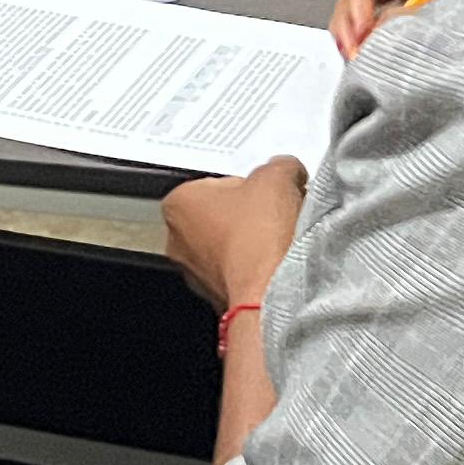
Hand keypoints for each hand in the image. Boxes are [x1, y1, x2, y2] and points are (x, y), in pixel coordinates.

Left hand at [162, 157, 307, 313]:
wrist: (271, 293)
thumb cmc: (259, 237)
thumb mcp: (277, 177)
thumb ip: (279, 166)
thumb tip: (286, 170)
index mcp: (178, 203)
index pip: (218, 183)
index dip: (250, 185)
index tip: (268, 191)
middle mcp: (178, 241)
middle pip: (223, 216)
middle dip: (251, 215)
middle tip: (278, 214)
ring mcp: (195, 274)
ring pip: (231, 248)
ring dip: (256, 244)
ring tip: (281, 242)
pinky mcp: (216, 298)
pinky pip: (240, 275)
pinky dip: (257, 270)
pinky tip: (278, 265)